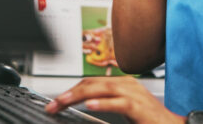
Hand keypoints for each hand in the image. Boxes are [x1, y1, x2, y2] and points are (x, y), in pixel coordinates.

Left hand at [45, 76, 182, 123]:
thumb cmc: (149, 120)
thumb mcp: (124, 110)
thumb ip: (106, 104)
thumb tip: (85, 106)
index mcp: (122, 84)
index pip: (91, 82)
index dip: (71, 90)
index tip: (56, 101)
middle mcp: (127, 84)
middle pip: (92, 83)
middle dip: (69, 93)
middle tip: (52, 104)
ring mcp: (134, 94)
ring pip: (101, 89)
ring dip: (79, 96)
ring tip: (63, 102)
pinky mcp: (140, 108)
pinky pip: (119, 103)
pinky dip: (103, 103)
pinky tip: (90, 105)